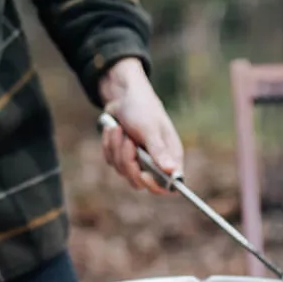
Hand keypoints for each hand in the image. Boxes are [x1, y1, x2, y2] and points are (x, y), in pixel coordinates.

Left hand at [98, 58, 183, 194]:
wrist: (123, 95)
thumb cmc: (143, 109)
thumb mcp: (151, 129)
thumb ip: (159, 152)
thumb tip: (173, 172)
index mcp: (170, 157)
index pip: (169, 186)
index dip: (155, 186)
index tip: (143, 174)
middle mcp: (156, 163)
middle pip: (140, 182)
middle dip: (128, 161)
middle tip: (129, 141)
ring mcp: (138, 161)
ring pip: (122, 171)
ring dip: (116, 148)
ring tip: (120, 129)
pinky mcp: (123, 157)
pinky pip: (111, 162)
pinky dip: (109, 145)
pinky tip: (114, 130)